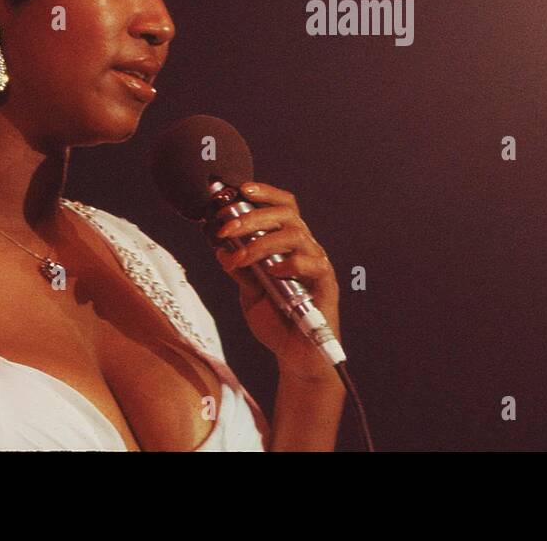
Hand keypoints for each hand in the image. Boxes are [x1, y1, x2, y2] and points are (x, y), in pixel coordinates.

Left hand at [214, 181, 340, 380]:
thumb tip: (220, 247)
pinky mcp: (326, 285)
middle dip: (252, 216)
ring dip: (262, 242)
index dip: (265, 193)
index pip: (283, 207)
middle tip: (225, 228)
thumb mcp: (249, 292)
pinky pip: (313, 264)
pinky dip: (290, 263)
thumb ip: (239, 269)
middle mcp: (306, 248)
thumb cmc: (276, 321)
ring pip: (296, 235)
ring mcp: (317, 265)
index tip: (241, 189)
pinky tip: (272, 272)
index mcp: (288, 245)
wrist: (295, 356)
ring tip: (240, 257)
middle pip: (287, 215)